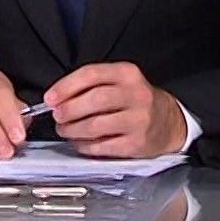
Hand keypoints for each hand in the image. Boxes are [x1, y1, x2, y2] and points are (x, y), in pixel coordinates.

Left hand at [44, 62, 185, 158]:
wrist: (168, 122)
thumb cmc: (135, 101)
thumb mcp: (118, 82)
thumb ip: (89, 85)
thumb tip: (56, 98)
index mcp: (127, 74)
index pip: (91, 74)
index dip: (65, 86)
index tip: (50, 97)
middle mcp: (136, 95)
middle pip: (94, 100)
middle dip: (69, 109)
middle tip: (57, 115)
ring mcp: (138, 121)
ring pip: (96, 125)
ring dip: (73, 129)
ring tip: (64, 129)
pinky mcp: (137, 144)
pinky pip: (103, 146)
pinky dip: (85, 145)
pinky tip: (79, 142)